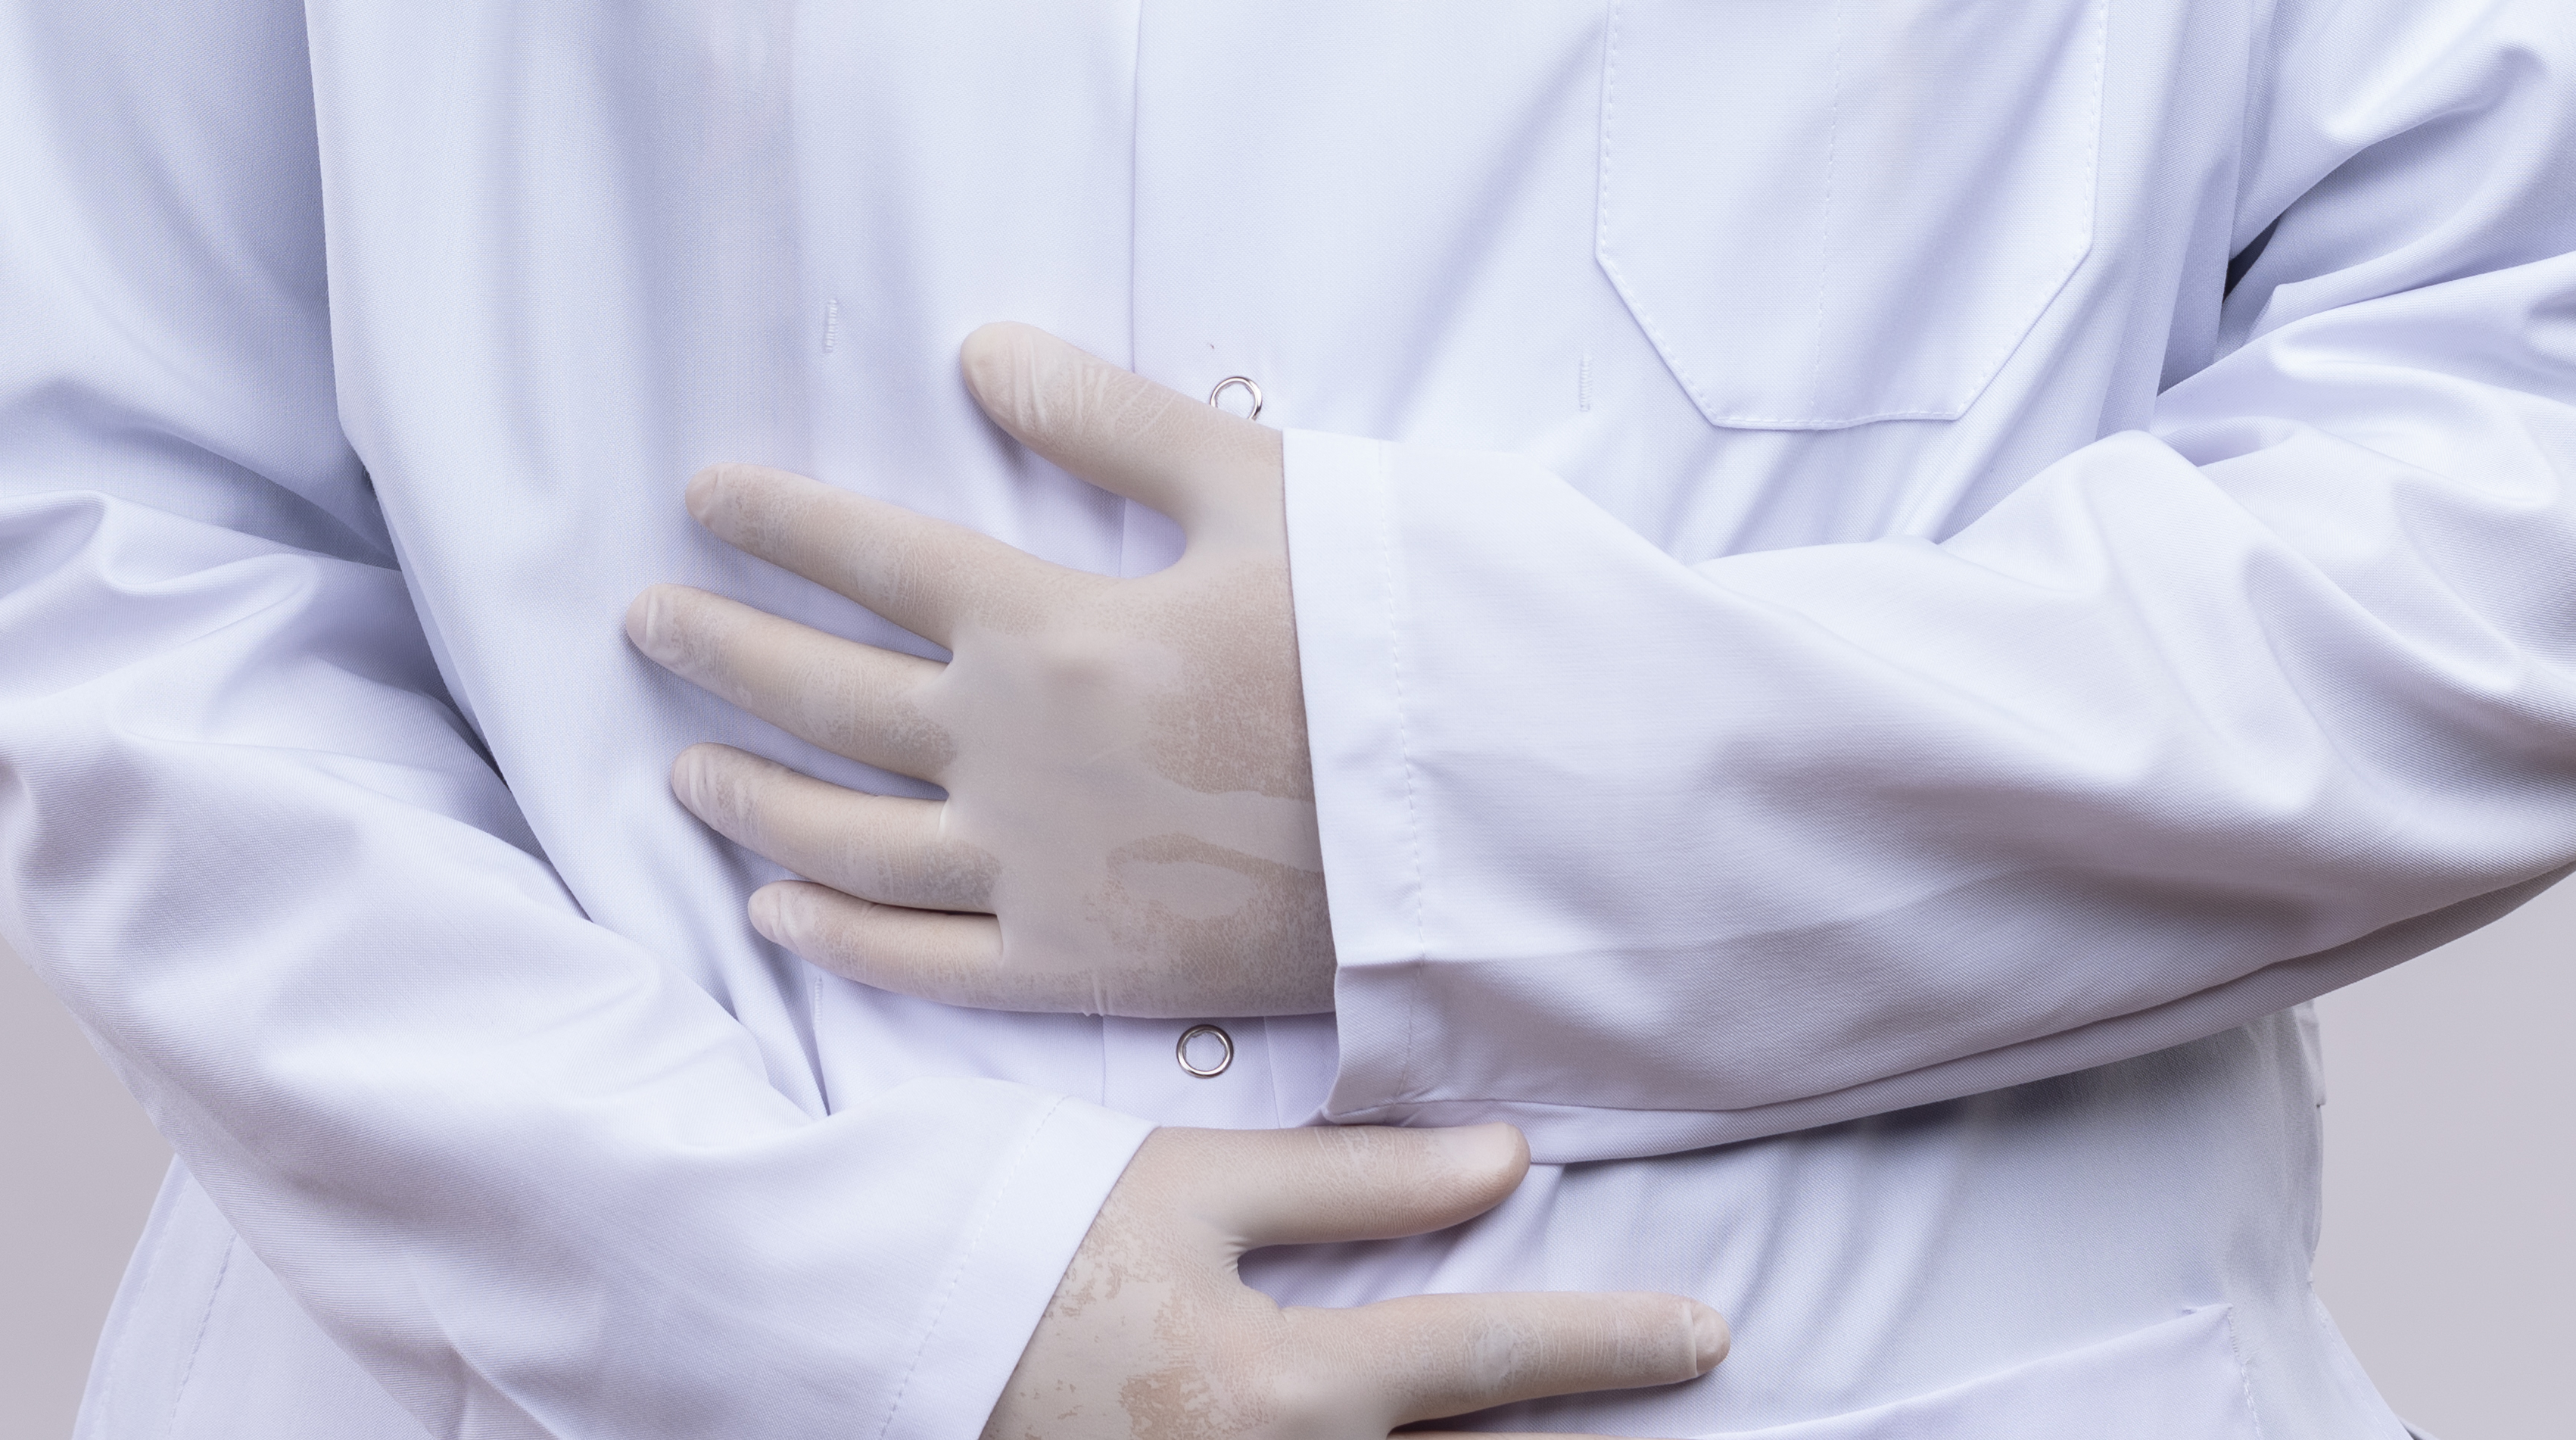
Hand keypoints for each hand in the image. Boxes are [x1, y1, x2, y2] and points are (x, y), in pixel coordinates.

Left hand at [626, 320, 1328, 1016]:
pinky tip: (774, 910)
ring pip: (842, 834)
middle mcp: (1011, 751)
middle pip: (822, 695)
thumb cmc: (1380, 638)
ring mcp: (1033, 872)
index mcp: (1048, 625)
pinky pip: (919, 960)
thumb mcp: (1257, 491)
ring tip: (682, 763)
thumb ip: (1107, 418)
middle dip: (721, 648)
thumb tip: (979, 349)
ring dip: (748, 793)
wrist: (1475, 820)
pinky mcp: (1074, 971)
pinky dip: (832, 936)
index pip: (870, 557)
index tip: (702, 498)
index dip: (776, 522)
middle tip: (649, 621)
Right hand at [986, 1124, 1725, 1439]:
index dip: (1609, 1344)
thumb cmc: (1026, 1229)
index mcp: (1275, 1389)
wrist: (869, 1318)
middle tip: (1684, 1390)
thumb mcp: (1191, 1183)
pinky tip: (1440, 1438)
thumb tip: (1504, 1163)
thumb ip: (1354, 1185)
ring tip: (1577, 1428)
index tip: (1706, 1335)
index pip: (1484, 1361)